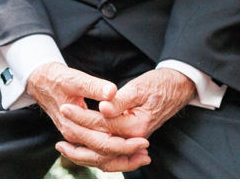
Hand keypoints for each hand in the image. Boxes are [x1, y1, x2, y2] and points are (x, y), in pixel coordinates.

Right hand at [26, 62, 150, 171]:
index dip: (125, 144)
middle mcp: (73, 135)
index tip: (144, 141)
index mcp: (73, 126)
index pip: (103, 142)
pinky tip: (125, 153)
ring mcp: (74, 137)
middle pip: (102, 154)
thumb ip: (94, 86)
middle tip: (147, 151)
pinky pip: (94, 152)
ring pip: (98, 158)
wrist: (41, 81)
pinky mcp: (77, 134)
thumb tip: (112, 92)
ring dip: (119, 159)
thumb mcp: (76, 79)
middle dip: (126, 155)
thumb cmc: (58, 79)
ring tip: (141, 157)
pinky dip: (110, 155)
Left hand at [63, 68, 195, 145]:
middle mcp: (134, 138)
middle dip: (77, 134)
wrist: (178, 87)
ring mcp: (133, 141)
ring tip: (62, 148)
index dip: (81, 116)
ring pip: (103, 156)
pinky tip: (82, 150)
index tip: (65, 107)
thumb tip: (102, 108)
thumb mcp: (140, 87)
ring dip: (82, 154)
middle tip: (61, 121)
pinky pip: (110, 154)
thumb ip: (120, 100)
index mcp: (136, 126)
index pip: (102, 124)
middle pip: (99, 144)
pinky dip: (95, 155)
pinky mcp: (131, 139)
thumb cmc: (159, 84)